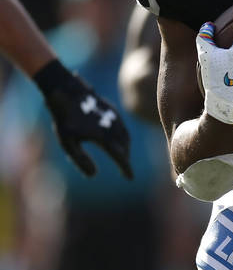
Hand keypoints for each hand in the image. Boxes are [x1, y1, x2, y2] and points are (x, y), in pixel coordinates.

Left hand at [33, 59, 131, 178]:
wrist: (67, 91)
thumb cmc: (65, 119)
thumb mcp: (68, 143)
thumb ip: (81, 160)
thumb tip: (94, 176)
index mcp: (104, 138)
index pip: (120, 157)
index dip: (126, 169)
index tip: (130, 178)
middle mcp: (113, 128)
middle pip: (125, 147)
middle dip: (125, 159)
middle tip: (125, 168)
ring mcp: (115, 118)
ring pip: (126, 136)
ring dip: (126, 147)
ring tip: (123, 155)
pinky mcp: (113, 111)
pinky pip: (123, 126)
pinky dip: (123, 136)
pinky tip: (118, 137)